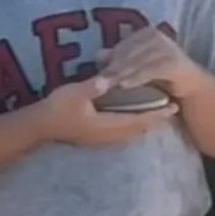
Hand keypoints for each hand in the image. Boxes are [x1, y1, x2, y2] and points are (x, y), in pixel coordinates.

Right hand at [37, 76, 178, 146]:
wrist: (39, 127)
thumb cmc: (56, 109)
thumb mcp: (74, 94)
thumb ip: (92, 87)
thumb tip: (109, 79)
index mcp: (107, 125)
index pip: (139, 120)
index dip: (157, 113)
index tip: (174, 106)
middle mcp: (109, 135)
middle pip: (140, 128)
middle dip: (158, 117)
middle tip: (175, 107)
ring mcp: (104, 137)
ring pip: (133, 130)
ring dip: (148, 120)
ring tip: (161, 109)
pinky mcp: (98, 134)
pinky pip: (124, 128)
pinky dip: (136, 121)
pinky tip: (138, 113)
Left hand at [99, 26, 204, 99]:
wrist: (190, 84)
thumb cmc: (161, 73)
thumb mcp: (137, 65)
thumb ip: (119, 58)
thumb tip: (97, 55)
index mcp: (146, 33)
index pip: (123, 45)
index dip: (109, 58)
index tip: (96, 72)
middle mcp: (157, 36)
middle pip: (129, 52)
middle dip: (112, 68)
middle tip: (97, 82)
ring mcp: (167, 47)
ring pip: (138, 61)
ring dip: (121, 73)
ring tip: (108, 85)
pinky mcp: (174, 62)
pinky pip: (151, 70)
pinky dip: (137, 77)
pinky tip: (125, 85)